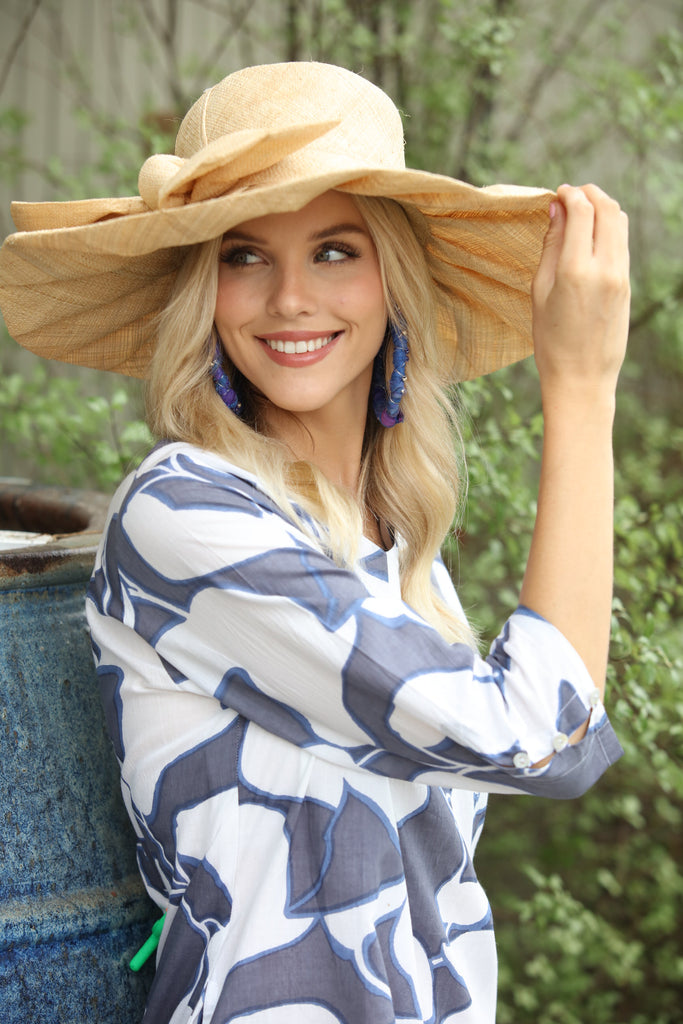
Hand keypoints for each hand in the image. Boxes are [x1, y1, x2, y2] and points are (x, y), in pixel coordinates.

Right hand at [531, 184, 629, 397]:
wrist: (582, 377)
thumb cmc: (551, 340)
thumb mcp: (540, 292)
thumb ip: (551, 246)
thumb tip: (558, 210)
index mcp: (575, 270)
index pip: (581, 211)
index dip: (569, 194)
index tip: (557, 194)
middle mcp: (604, 268)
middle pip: (606, 208)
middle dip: (589, 194)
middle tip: (572, 194)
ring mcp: (620, 276)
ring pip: (619, 222)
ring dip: (603, 207)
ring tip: (583, 211)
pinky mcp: (627, 284)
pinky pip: (622, 243)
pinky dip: (610, 228)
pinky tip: (593, 234)